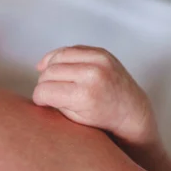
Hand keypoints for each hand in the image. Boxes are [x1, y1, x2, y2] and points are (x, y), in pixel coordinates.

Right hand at [33, 46, 154, 144]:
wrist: (132, 112)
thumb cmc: (102, 121)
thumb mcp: (73, 120)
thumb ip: (54, 102)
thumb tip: (38, 88)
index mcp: (84, 95)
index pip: (43, 90)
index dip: (39, 99)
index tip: (43, 103)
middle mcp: (92, 74)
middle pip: (48, 73)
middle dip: (44, 84)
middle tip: (49, 94)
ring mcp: (99, 60)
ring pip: (56, 58)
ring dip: (50, 69)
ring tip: (52, 80)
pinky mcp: (101, 52)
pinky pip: (70, 49)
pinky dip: (60, 58)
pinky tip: (57, 67)